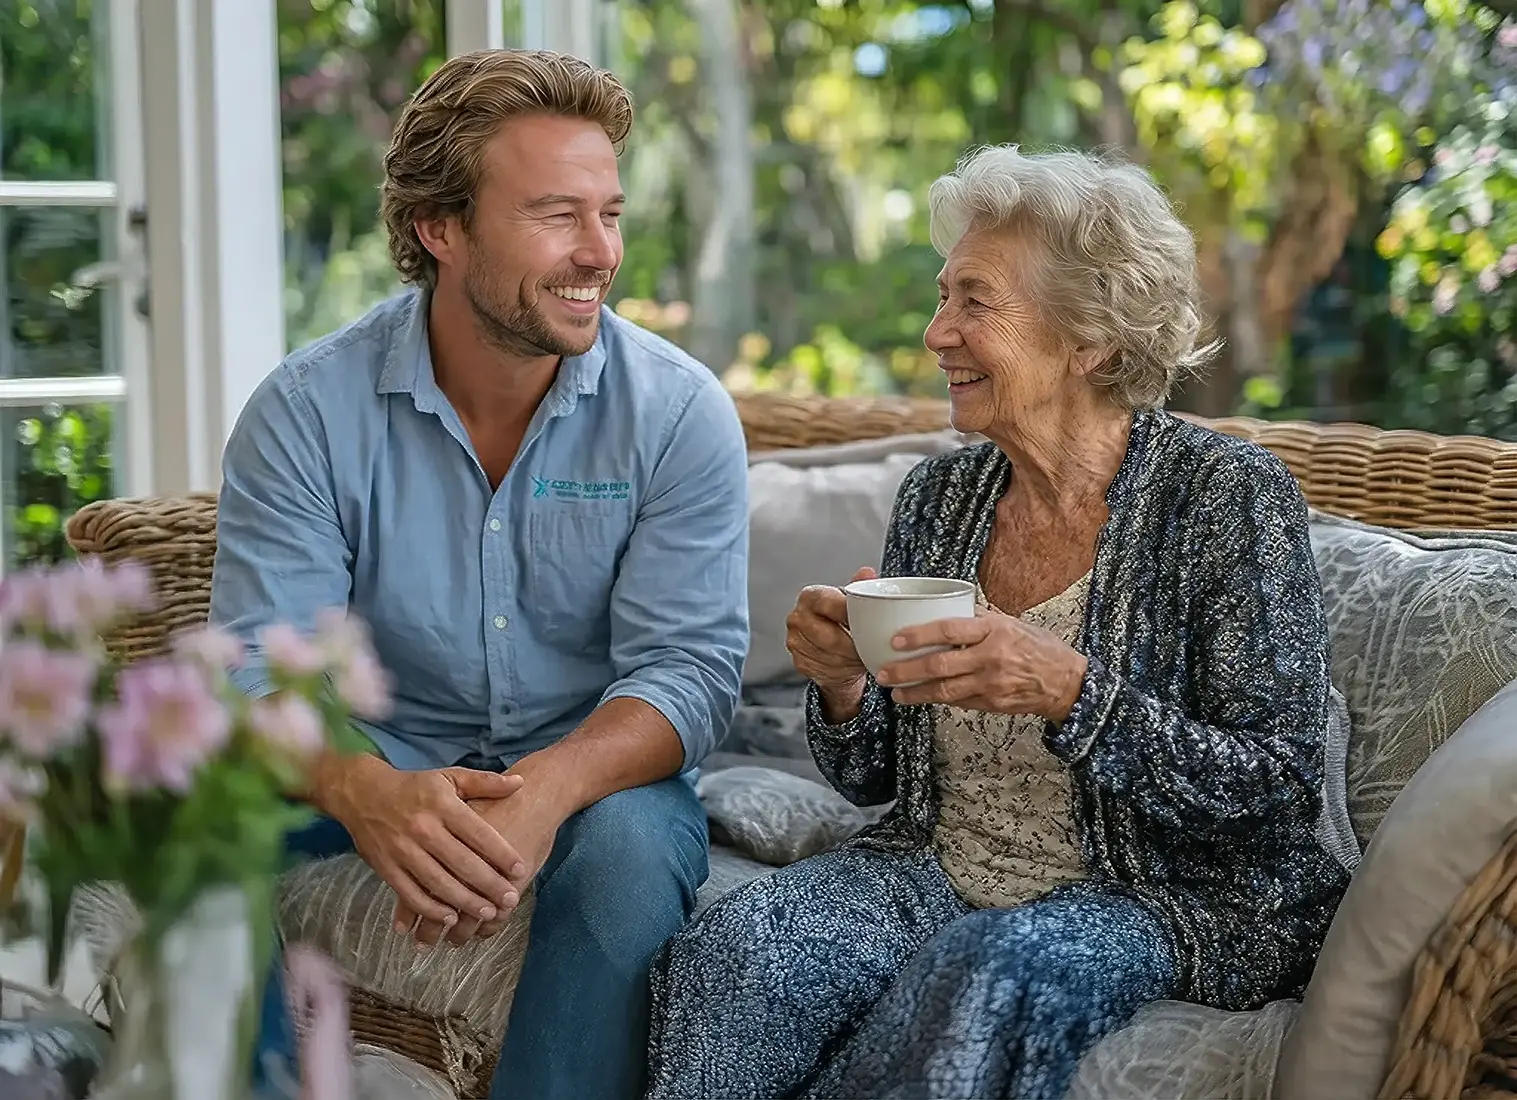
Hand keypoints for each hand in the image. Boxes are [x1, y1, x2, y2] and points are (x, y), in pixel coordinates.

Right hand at [325, 757, 529, 934]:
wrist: (361, 794)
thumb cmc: (414, 787)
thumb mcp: (449, 777)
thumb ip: (485, 782)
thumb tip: (520, 783)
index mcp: (442, 805)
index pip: (478, 833)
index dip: (501, 853)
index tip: (520, 869)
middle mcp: (423, 828)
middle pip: (462, 863)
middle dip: (489, 885)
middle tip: (509, 900)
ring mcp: (402, 850)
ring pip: (438, 882)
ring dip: (464, 902)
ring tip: (486, 914)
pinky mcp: (386, 867)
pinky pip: (410, 894)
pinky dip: (429, 909)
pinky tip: (449, 918)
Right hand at [786, 566, 875, 694]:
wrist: (830, 646)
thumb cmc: (842, 620)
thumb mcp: (850, 601)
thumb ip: (859, 587)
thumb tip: (867, 572)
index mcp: (810, 597)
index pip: (827, 603)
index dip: (847, 614)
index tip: (866, 622)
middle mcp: (797, 618)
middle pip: (829, 636)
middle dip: (852, 644)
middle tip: (869, 646)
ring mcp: (795, 641)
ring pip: (829, 656)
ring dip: (849, 658)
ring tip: (863, 654)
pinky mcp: (799, 662)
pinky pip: (824, 669)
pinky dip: (841, 669)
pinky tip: (850, 663)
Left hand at [874, 607, 1087, 722]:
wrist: (1067, 682)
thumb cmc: (1037, 648)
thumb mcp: (1011, 623)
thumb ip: (979, 618)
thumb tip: (946, 607)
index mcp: (993, 630)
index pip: (949, 629)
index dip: (919, 635)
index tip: (896, 638)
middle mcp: (991, 657)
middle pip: (940, 664)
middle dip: (907, 670)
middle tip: (884, 673)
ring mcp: (991, 683)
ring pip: (945, 690)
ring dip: (916, 692)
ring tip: (895, 692)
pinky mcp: (992, 704)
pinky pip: (958, 702)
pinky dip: (938, 700)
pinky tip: (922, 697)